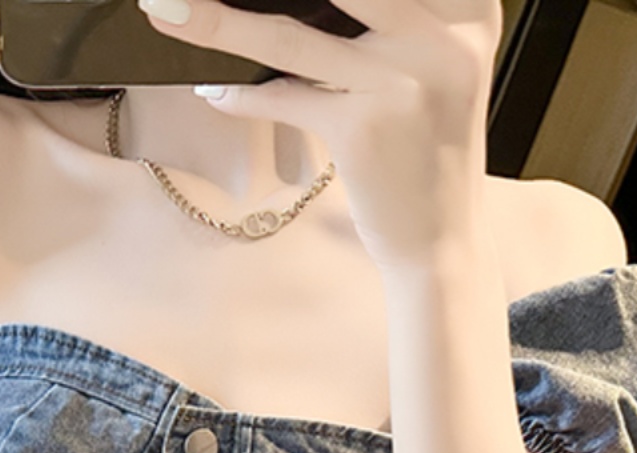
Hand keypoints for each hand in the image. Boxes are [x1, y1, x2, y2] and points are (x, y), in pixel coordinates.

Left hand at [136, 0, 502, 271]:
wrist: (442, 245)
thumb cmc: (426, 153)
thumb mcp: (435, 71)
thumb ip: (397, 21)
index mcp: (468, 14)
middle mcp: (443, 39)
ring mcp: (402, 83)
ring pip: (289, 35)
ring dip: (220, 23)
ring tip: (169, 7)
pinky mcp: (363, 131)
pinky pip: (284, 97)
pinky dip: (242, 95)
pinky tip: (214, 90)